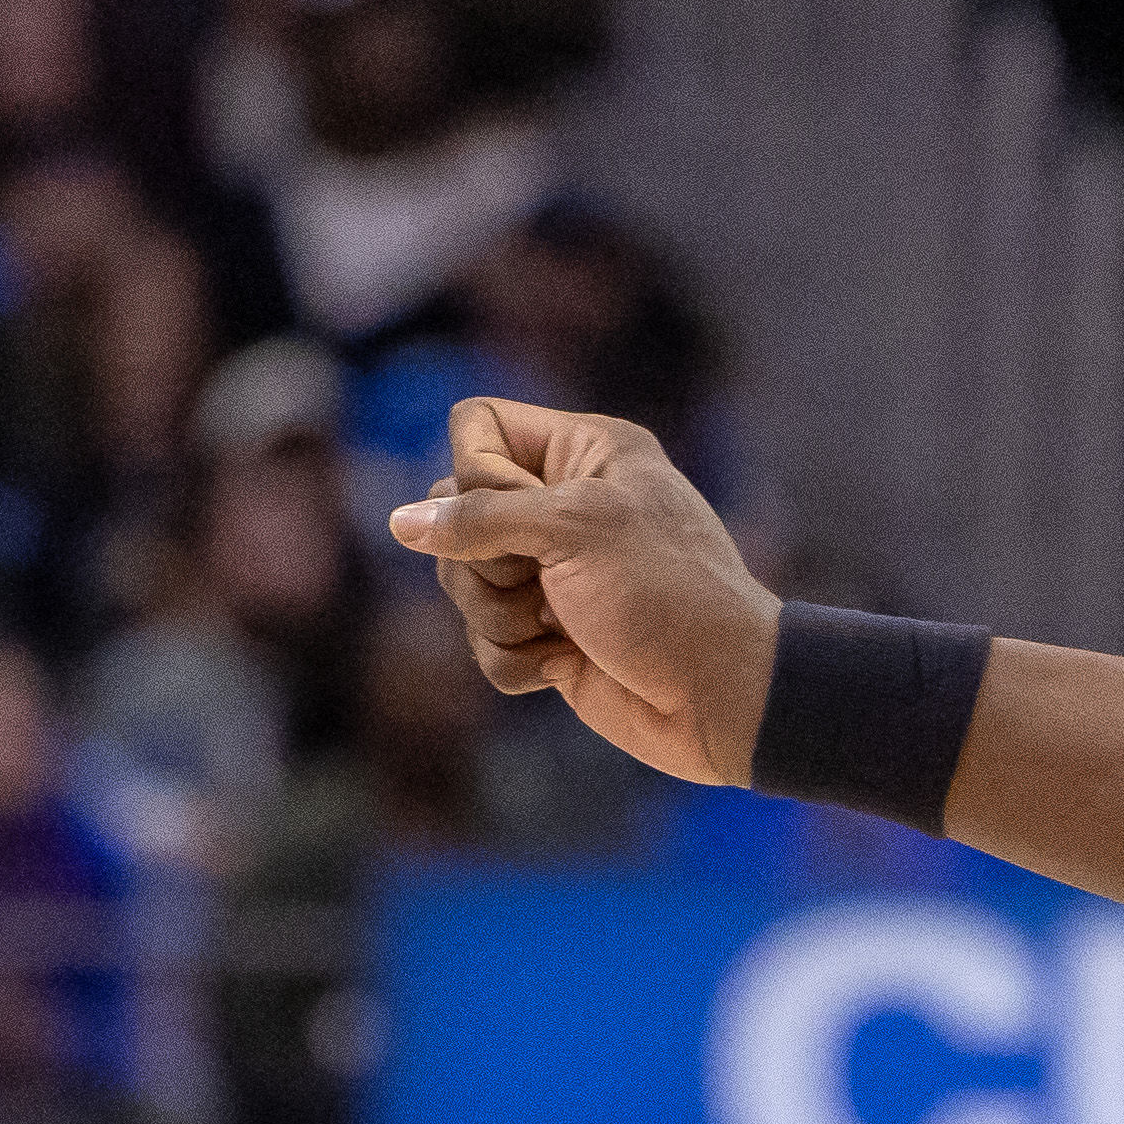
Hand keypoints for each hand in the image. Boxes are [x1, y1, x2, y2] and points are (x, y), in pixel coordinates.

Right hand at [385, 398, 779, 784]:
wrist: (721, 697)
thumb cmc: (667, 594)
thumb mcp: (575, 530)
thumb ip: (480, 519)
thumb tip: (401, 522)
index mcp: (584, 453)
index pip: (478, 427)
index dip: (477, 474)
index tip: (523, 513)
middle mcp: (563, 505)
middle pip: (454, 514)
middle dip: (485, 563)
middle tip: (544, 583)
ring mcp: (552, 572)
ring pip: (461, 583)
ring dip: (500, 617)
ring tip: (560, 627)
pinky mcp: (545, 634)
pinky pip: (482, 641)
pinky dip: (516, 660)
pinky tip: (564, 662)